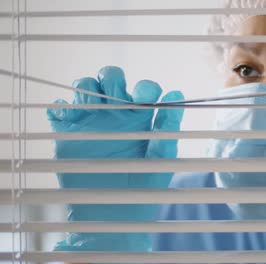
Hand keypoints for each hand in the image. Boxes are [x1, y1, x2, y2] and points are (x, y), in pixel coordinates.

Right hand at [47, 66, 183, 250]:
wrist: (114, 215)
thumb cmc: (144, 188)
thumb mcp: (162, 156)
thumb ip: (168, 125)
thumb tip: (177, 92)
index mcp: (141, 117)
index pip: (143, 88)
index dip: (144, 87)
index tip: (143, 98)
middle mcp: (116, 115)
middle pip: (110, 79)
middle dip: (111, 78)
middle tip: (114, 98)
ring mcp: (91, 121)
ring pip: (84, 88)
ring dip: (85, 88)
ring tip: (89, 107)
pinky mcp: (67, 133)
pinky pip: (59, 110)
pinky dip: (60, 107)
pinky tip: (68, 117)